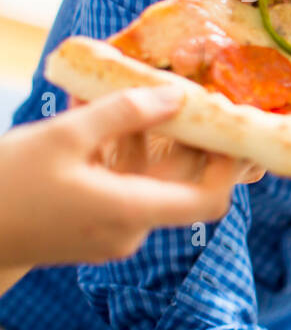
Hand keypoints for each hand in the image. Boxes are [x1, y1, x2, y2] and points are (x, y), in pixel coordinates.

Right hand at [0, 86, 257, 265]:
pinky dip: (118, 158)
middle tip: (185, 98)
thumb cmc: (6, 186)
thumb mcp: (64, 137)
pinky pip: (120, 190)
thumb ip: (125, 114)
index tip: (229, 131)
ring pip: (145, 183)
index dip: (228, 168)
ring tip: (129, 97)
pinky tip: (97, 121)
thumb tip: (177, 95)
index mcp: (132, 212)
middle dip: (181, 141)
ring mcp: (111, 235)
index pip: (209, 201)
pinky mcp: (91, 231)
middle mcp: (131, 231)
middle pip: (177, 185)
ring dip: (143, 143)